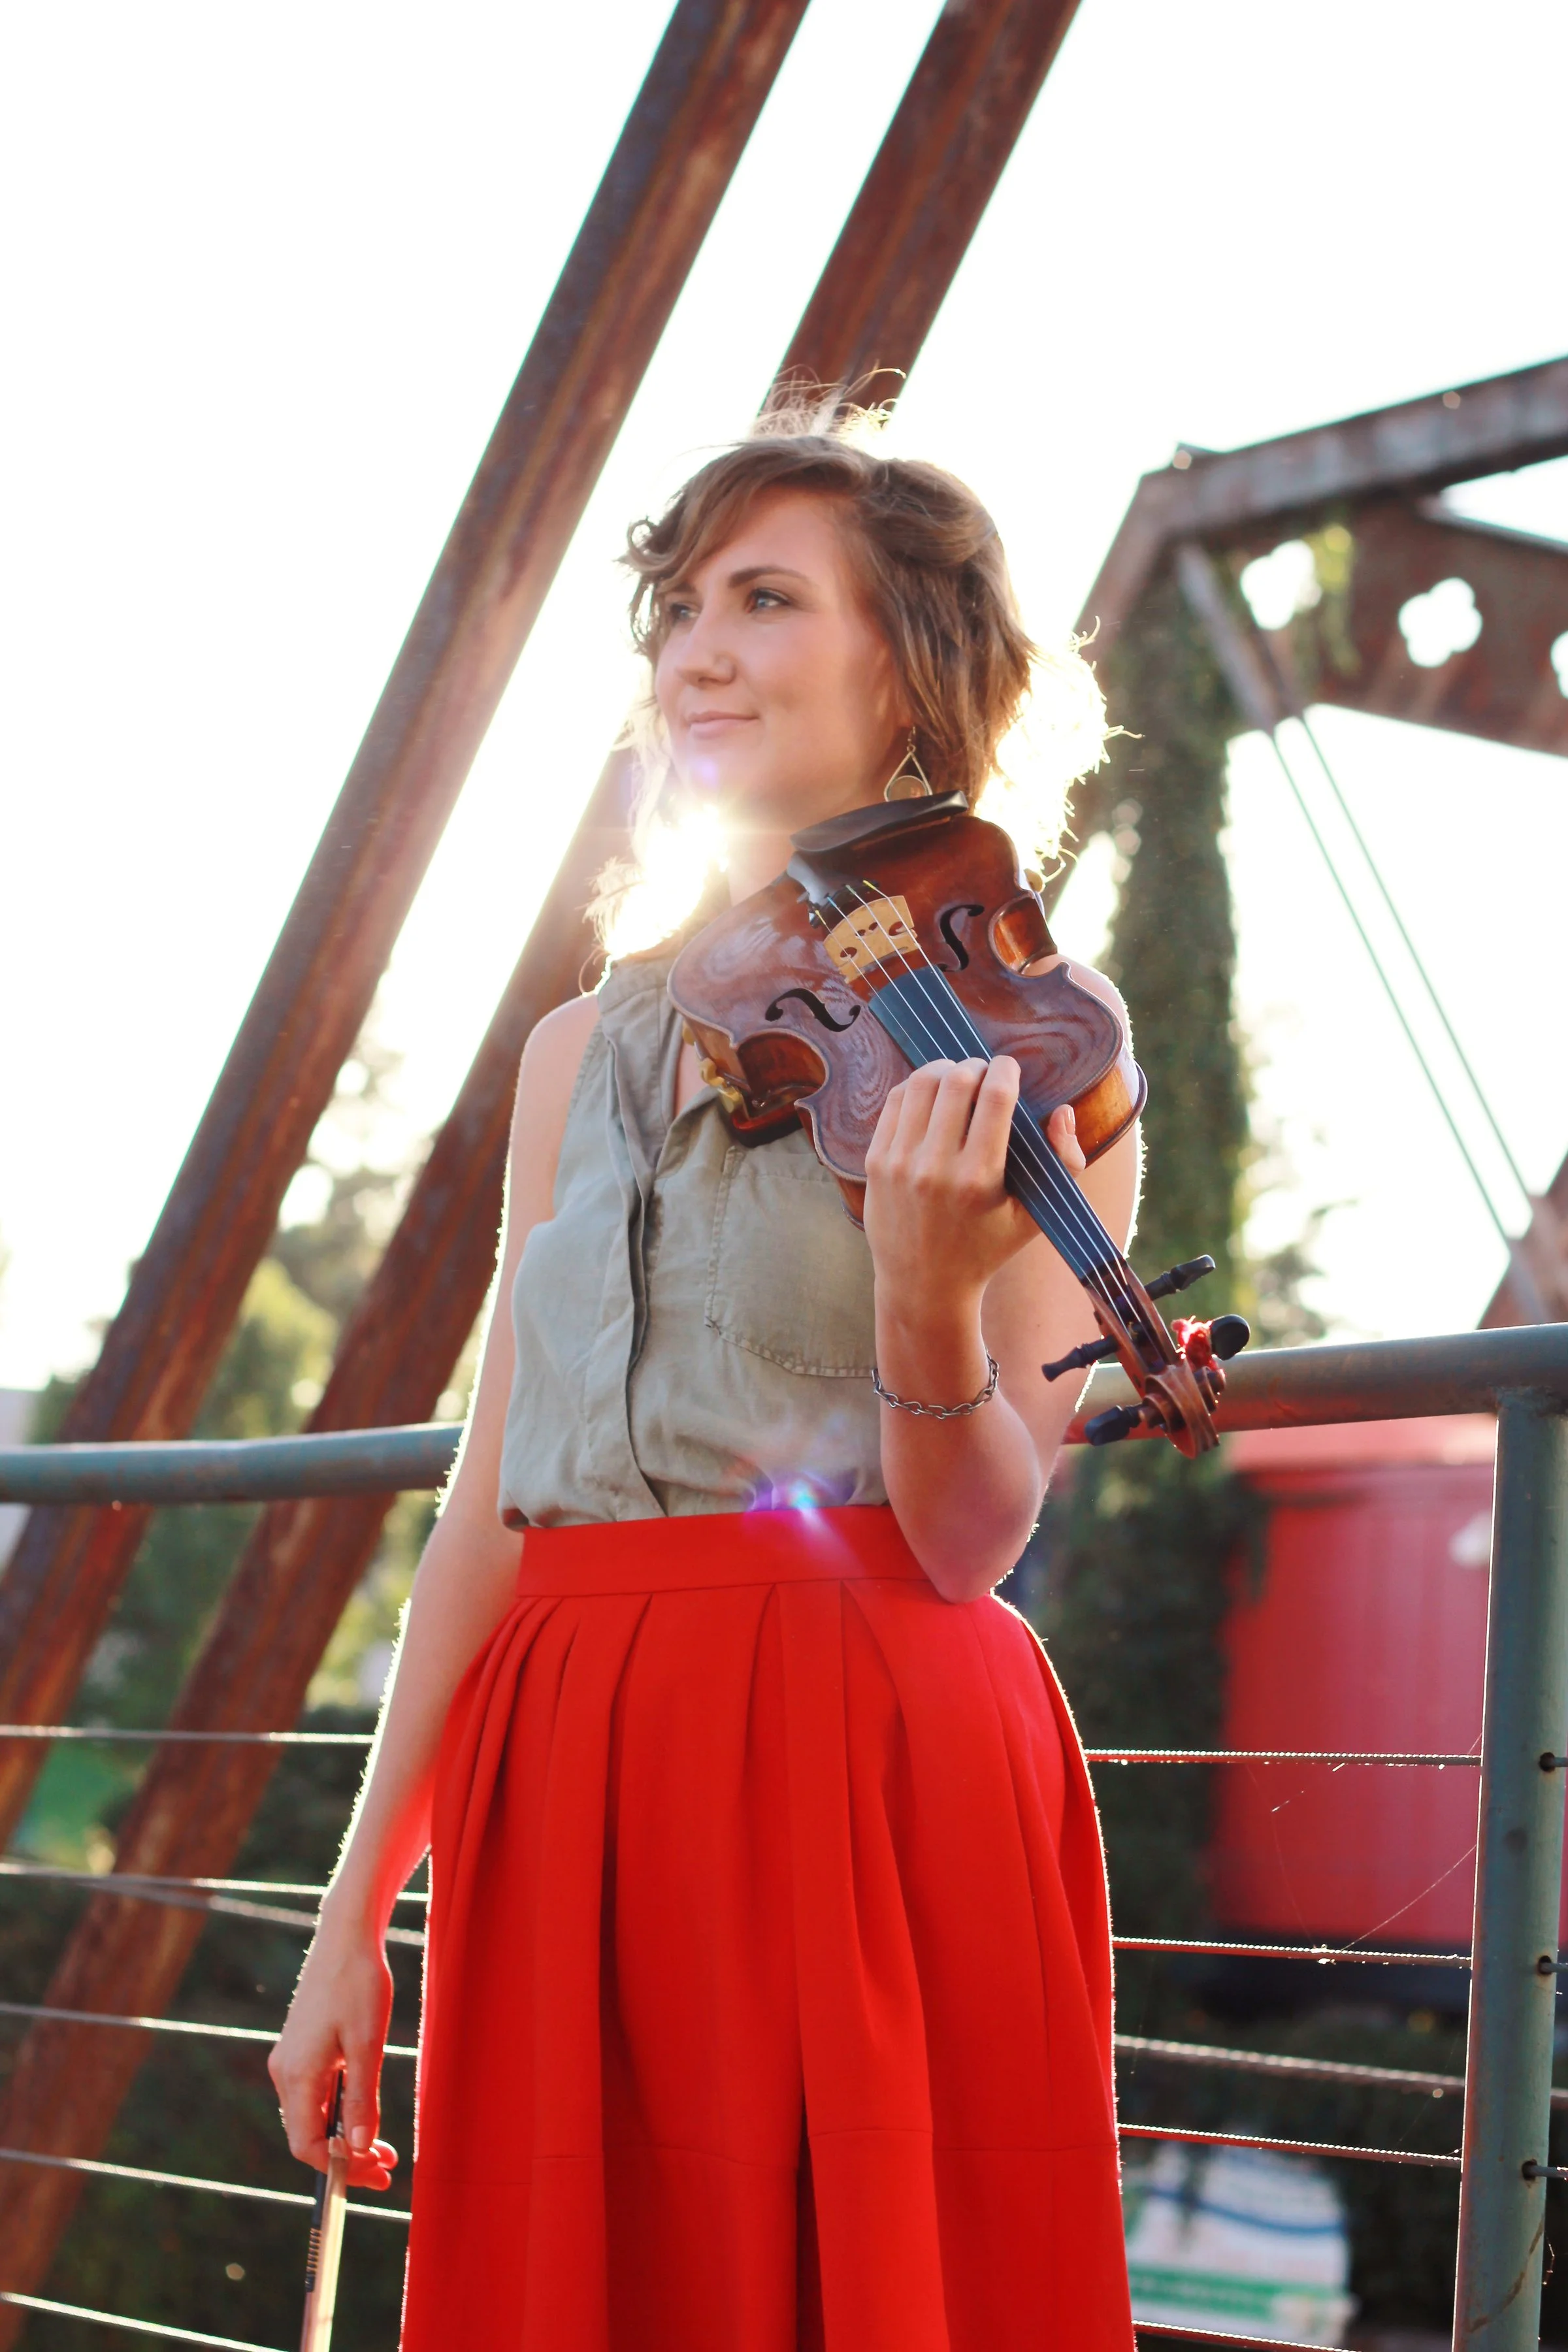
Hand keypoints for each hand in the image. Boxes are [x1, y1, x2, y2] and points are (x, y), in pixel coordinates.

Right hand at [269, 1912, 398, 2190]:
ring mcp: (290, 2060)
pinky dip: (339, 2114)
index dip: (340, 2168)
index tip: (377, 2172)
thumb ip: (362, 2100)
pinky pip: (315, 2096)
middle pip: (308, 2137)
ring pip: (312, 2118)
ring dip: (344, 2137)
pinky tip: (364, 2114)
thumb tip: (358, 2149)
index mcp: (297, 2074)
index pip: (307, 2146)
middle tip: (388, 2166)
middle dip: (347, 2157)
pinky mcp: (300, 2050)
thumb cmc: (359, 1984)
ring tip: (384, 2147)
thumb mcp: (368, 2044)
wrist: (346, 1937)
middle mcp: (285, 2072)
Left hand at [863, 1059, 1085, 1312]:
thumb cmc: (987, 1247)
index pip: (995, 1097)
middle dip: (976, 1066)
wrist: (924, 1285)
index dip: (1006, 1070)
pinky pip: (895, 1102)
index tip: (1010, 1067)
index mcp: (980, 1178)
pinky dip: (916, 1088)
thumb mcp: (1034, 1215)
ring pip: (920, 1084)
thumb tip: (1062, 1110)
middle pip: (956, 1081)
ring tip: (958, 1078)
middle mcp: (936, 1168)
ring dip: (944, 1069)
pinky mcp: (875, 1162)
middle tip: (985, 1074)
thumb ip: (1063, 1163)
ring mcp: (900, 1163)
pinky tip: (931, 1096)